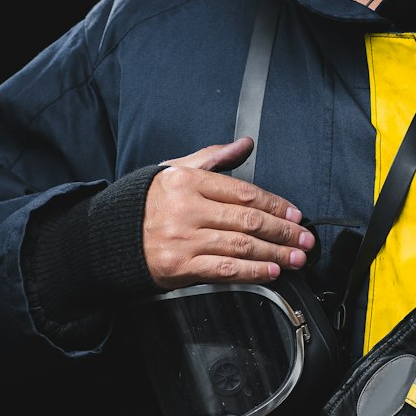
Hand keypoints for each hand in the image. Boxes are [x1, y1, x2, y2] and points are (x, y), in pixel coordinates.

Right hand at [143, 137, 314, 287]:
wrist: (109, 238)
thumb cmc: (147, 203)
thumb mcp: (176, 171)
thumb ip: (213, 158)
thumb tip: (245, 144)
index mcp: (187, 181)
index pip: (244, 193)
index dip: (276, 205)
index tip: (296, 214)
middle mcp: (186, 209)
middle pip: (248, 220)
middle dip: (283, 231)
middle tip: (305, 239)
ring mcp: (182, 239)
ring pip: (240, 246)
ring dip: (275, 253)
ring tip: (296, 257)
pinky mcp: (179, 267)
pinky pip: (223, 270)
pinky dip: (251, 272)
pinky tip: (271, 272)